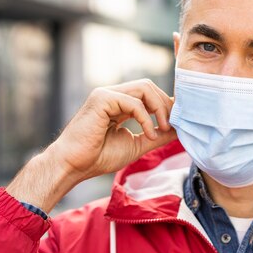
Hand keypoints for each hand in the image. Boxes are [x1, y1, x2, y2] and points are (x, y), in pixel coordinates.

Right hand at [7, 79, 176, 211]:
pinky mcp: (102, 98)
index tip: (179, 119)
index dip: (166, 103)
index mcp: (119, 104)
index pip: (148, 93)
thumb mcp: (136, 145)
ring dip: (159, 107)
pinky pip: (133, 101)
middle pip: (149, 87)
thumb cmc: (98, 157)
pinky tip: (147, 134)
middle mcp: (113, 95)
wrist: (73, 166)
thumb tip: (178, 129)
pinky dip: (145, 118)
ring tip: (163, 128)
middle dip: (166, 104)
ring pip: (144, 88)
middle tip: (172, 125)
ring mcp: (106, 94)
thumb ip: (156, 135)